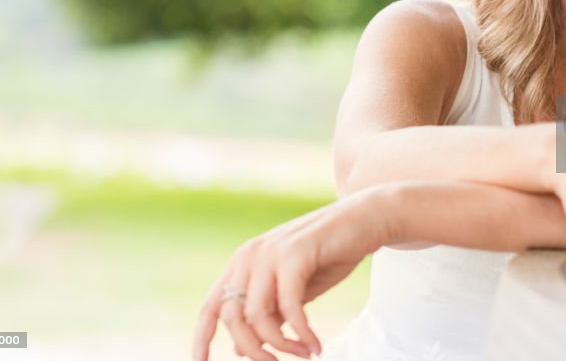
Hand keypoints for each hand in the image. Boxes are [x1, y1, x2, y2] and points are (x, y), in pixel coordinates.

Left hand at [192, 189, 393, 360]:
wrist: (365, 219)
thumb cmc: (329, 255)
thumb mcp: (293, 291)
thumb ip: (268, 314)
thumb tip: (240, 350)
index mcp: (243, 263)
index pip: (210, 308)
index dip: (201, 341)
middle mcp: (249, 256)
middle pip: (232, 319)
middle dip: (254, 351)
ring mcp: (270, 253)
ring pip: (257, 316)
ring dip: (281, 345)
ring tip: (304, 354)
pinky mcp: (294, 255)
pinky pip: (289, 308)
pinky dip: (302, 333)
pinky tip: (316, 344)